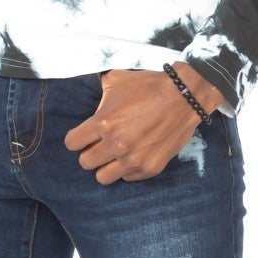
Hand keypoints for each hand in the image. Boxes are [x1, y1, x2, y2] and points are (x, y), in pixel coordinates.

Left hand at [64, 67, 222, 184]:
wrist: (185, 96)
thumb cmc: (149, 86)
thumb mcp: (117, 79)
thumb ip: (99, 89)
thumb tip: (89, 87)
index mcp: (103, 123)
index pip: (72, 143)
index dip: (77, 139)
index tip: (85, 136)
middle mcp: (116, 144)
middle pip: (85, 163)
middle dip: (90, 153)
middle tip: (100, 145)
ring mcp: (134, 159)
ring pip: (103, 177)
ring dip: (106, 166)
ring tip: (114, 155)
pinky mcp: (150, 168)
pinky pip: (127, 178)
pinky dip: (127, 169)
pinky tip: (134, 155)